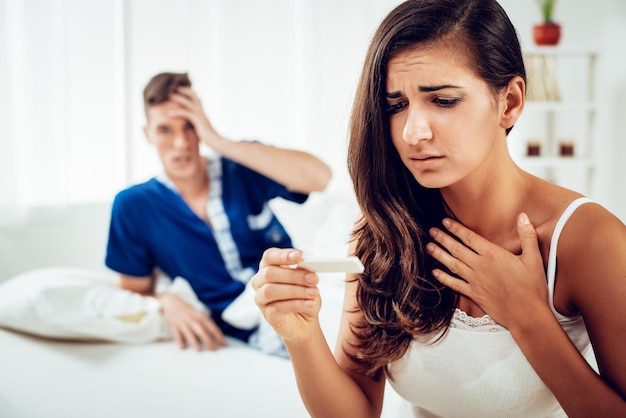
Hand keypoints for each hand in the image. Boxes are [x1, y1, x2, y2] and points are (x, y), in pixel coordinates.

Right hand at [159, 293, 225, 350]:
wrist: (172, 302)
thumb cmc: (187, 311)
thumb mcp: (198, 314)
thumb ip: (205, 324)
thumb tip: (213, 335)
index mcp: (201, 317)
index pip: (212, 328)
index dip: (219, 336)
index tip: (223, 344)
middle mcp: (193, 320)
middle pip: (203, 332)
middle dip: (209, 342)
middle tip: (214, 350)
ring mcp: (183, 323)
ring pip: (190, 334)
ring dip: (195, 342)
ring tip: (199, 350)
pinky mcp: (174, 326)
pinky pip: (177, 335)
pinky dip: (180, 341)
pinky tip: (182, 347)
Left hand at [167, 86, 222, 148]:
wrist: (216, 141)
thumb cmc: (210, 138)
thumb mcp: (202, 129)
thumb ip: (197, 125)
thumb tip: (193, 126)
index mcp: (203, 113)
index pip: (197, 99)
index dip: (191, 93)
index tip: (182, 89)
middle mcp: (202, 112)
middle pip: (194, 96)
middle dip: (185, 91)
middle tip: (175, 88)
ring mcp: (200, 115)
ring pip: (188, 103)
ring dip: (179, 98)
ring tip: (169, 96)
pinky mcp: (197, 120)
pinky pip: (185, 113)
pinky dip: (176, 112)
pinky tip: (168, 114)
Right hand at [251, 248, 320, 343]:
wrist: (305, 321)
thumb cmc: (303, 296)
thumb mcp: (307, 281)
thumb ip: (305, 272)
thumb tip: (308, 267)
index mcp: (269, 267)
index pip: (270, 256)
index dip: (283, 255)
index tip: (299, 256)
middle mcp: (260, 281)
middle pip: (270, 273)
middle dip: (294, 275)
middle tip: (312, 278)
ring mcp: (261, 299)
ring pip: (271, 290)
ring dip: (295, 290)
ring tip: (313, 293)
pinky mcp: (267, 314)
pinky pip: (278, 307)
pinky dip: (297, 304)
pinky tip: (309, 303)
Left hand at [426, 213, 547, 328]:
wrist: (527, 314)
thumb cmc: (532, 288)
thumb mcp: (534, 258)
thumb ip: (527, 236)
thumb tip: (523, 216)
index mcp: (494, 255)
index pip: (470, 238)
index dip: (456, 228)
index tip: (445, 222)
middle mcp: (481, 266)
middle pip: (457, 249)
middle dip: (443, 238)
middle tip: (431, 231)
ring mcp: (475, 281)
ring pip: (453, 264)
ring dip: (439, 255)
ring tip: (429, 247)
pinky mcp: (474, 294)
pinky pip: (454, 284)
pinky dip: (443, 278)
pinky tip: (435, 272)